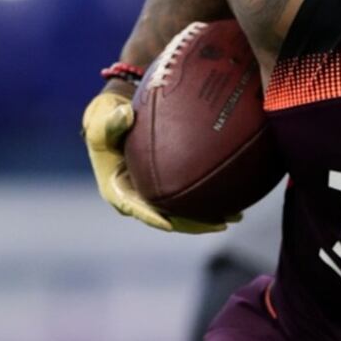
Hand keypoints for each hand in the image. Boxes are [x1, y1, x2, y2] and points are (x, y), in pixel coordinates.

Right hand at [82, 91, 239, 232]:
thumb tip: (125, 115)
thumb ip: (113, 121)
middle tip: (220, 224)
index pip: (134, 208)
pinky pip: (189, 197)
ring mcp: (153, 193)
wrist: (114, 118)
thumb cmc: (106, 120)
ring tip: (236, 216)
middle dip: (193, 224)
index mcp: (117, 188)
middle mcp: (137, 197)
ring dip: (208, 217)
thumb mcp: (104, 120)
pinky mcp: (166, 186)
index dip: (151, 217)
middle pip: (167, 218)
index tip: (168, 225)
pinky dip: (209, 199)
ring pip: (182, 212)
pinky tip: (234, 199)